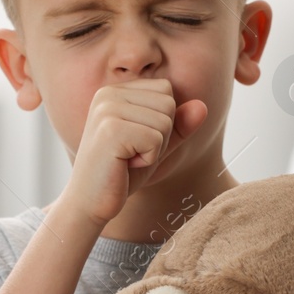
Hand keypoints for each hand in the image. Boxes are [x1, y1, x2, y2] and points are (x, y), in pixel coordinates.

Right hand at [58, 78, 207, 227]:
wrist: (90, 203)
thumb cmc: (121, 174)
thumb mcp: (157, 146)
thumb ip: (179, 125)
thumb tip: (203, 106)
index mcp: (116, 91)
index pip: (166, 90)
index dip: (162, 123)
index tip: (135, 141)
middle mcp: (109, 93)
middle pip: (168, 104)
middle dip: (160, 136)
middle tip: (131, 153)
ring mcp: (107, 109)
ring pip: (165, 122)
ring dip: (154, 149)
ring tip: (126, 159)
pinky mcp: (111, 129)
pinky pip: (156, 139)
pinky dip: (148, 160)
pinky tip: (124, 165)